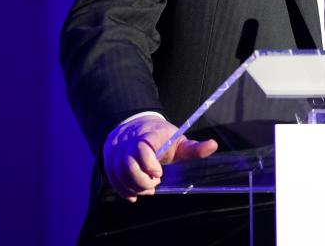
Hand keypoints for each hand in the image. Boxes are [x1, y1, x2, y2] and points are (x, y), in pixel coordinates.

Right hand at [103, 114, 217, 201]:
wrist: (134, 129)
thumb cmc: (160, 138)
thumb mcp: (178, 141)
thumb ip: (193, 148)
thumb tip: (213, 145)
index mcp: (146, 137)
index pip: (142, 150)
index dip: (150, 165)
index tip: (159, 173)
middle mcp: (128, 145)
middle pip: (128, 166)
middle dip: (143, 181)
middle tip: (155, 183)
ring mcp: (117, 155)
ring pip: (120, 175)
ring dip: (134, 187)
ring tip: (148, 188)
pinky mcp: (111, 164)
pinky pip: (113, 181)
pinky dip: (124, 191)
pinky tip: (135, 195)